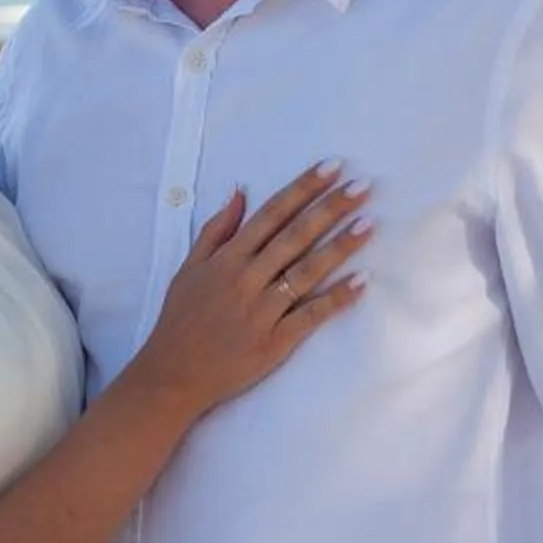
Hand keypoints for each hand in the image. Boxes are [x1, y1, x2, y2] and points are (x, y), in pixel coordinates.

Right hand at [129, 162, 370, 417]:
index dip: (303, 189)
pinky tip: (361, 281)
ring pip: (307, 271)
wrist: (173, 374)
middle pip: (295, 236)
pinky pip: (311, 316)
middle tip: (362, 186)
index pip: (272, 214)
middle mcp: (246, 279)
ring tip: (369, 224)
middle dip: (330, 208)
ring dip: (340, 247)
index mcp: (227, 258)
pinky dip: (336, 298)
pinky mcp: (275, 341)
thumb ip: (216, 230)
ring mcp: (262, 310)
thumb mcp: (189, 268)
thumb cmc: (180, 319)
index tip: (331, 168)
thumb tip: (240, 192)